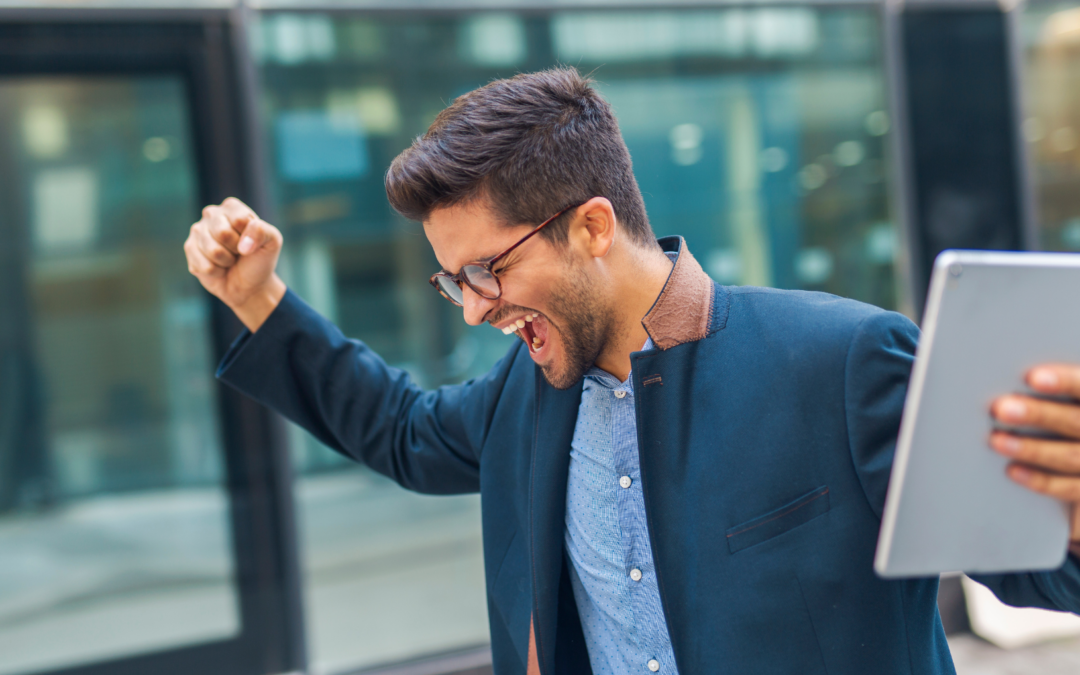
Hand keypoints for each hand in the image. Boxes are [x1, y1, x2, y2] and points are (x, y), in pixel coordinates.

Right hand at [184, 197, 285, 330]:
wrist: (249, 284)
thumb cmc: (260, 259)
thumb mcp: (272, 242)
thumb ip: (263, 231)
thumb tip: (243, 245)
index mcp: (232, 207)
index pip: (239, 219)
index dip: (249, 237)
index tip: (252, 242)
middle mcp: (211, 214)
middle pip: (223, 233)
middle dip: (236, 249)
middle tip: (239, 252)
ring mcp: (197, 231)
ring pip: (213, 251)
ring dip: (226, 262)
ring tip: (229, 260)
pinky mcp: (190, 249)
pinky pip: (205, 266)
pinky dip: (217, 272)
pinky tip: (219, 268)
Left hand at [990, 364, 1079, 554]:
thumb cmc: (1069, 416)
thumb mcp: (1067, 403)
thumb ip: (1055, 392)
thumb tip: (1007, 379)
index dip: (1065, 381)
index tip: (1034, 378)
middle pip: (1076, 421)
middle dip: (1039, 415)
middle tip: (1002, 409)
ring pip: (1070, 456)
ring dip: (1031, 449)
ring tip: (997, 440)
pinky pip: (1070, 488)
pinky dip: (1041, 480)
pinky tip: (1012, 470)